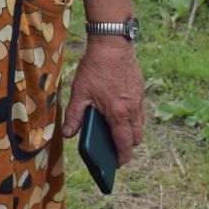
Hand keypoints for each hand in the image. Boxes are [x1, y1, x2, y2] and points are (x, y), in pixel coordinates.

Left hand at [60, 37, 145, 165]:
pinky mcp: (140, 90)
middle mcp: (133, 109)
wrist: (113, 44)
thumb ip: (75, 115)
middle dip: (128, 146)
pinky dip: (132, 116)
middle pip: (136, 137)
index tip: (117, 164)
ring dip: (131, 131)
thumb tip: (68, 134)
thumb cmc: (95, 67)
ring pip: (140, 124)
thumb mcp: (80, 92)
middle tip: (115, 149)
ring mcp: (139, 99)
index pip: (124, 143)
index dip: (122, 157)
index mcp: (118, 114)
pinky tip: (119, 111)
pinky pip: (140, 110)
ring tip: (117, 132)